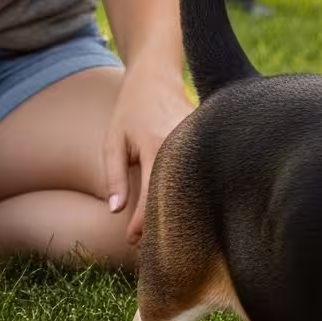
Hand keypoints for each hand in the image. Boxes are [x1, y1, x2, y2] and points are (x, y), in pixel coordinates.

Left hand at [102, 61, 192, 245]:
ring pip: (192, 189)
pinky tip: (180, 207)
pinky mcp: (208, 143)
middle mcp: (183, 145)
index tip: (132, 240)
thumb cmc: (130, 110)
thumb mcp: (113, 141)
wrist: (157, 76)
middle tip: (148, 244)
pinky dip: (189, 193)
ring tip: (165, 231)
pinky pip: (199, 176)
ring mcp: (199, 143)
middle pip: (178, 198)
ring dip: (179, 210)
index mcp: (157, 146)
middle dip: (164, 225)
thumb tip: (116, 212)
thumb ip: (114, 177)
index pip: (153, 197)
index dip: (142, 224)